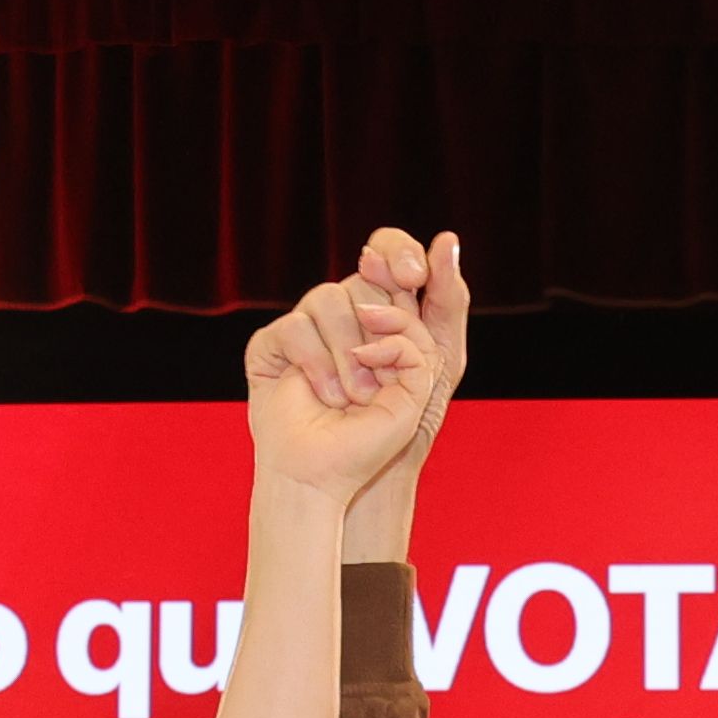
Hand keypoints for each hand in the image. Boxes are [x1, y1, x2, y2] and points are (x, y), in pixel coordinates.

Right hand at [248, 229, 467, 505]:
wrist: (329, 477)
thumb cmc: (378, 436)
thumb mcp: (431, 371)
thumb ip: (445, 306)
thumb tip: (445, 240)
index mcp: (386, 313)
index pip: (393, 253)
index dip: (401, 255)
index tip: (414, 278)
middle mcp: (346, 313)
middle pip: (365, 268)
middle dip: (383, 308)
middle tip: (385, 352)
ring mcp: (307, 326)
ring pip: (330, 295)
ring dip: (351, 354)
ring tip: (356, 397)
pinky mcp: (272, 345)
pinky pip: (296, 326)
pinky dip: (319, 365)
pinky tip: (327, 397)